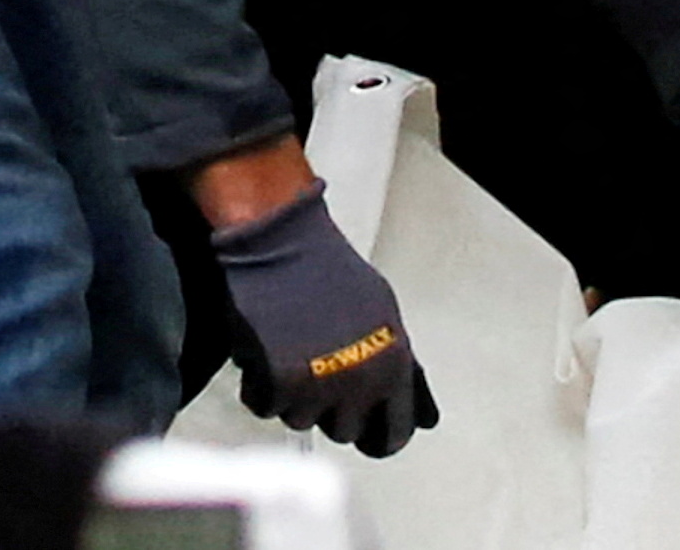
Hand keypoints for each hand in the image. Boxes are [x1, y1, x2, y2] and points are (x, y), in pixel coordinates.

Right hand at [211, 183, 435, 457]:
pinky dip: (258, 386)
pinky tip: (262, 356)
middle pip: (344, 432)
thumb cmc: (328, 268)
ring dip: (291, 398)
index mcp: (393, 368)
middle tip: (316, 377)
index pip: (395, 434)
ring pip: (300, 421)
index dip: (377, 437)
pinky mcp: (276, 380)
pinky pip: (263, 406)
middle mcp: (359, 384)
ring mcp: (317, 386)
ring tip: (287, 356)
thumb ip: (400, 368)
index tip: (366, 436)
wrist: (280, 241)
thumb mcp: (385, 315)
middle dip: (328, 409)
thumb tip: (421, 414)